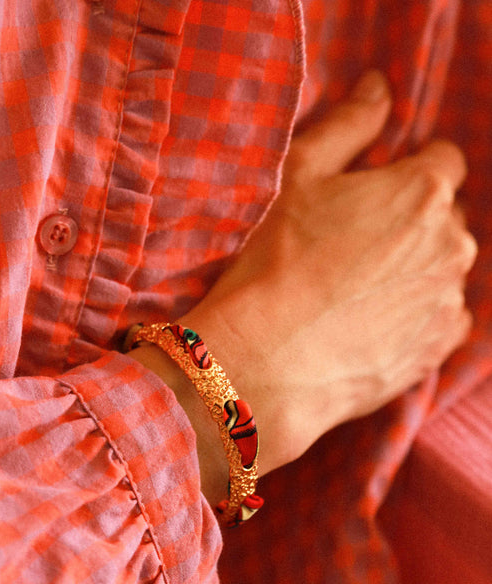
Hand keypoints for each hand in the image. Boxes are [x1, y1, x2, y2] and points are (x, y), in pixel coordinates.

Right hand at [180, 71, 476, 477]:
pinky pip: (445, 317)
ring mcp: (449, 298)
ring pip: (444, 268)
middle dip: (413, 223)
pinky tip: (375, 323)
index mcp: (422, 191)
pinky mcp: (438, 347)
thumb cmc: (276, 262)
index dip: (409, 171)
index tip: (378, 192)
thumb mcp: (299, 176)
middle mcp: (451, 242)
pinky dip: (420, 315)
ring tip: (360, 291)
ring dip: (416, 270)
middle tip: (358, 246)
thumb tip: (379, 87)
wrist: (267, 360)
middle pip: (446, 217)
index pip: (443, 161)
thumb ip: (349, 125)